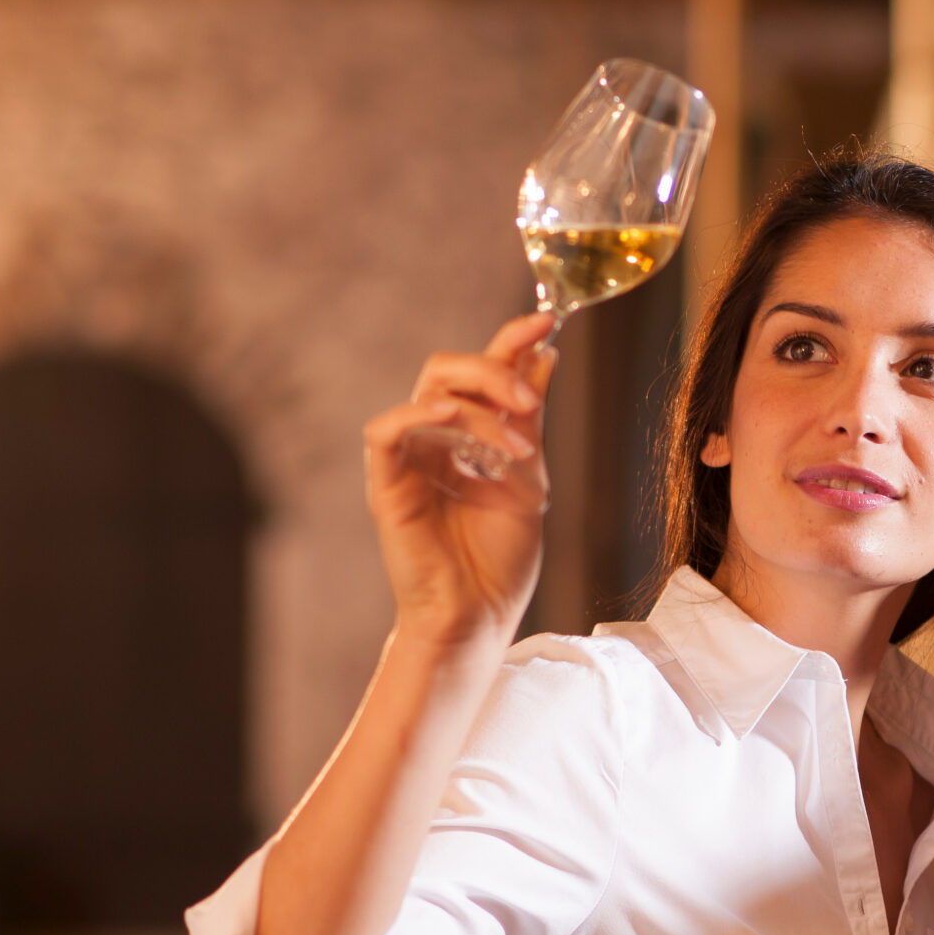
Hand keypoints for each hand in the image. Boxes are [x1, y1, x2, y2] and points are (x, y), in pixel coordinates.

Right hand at [364, 313, 557, 648]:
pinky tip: (453, 419)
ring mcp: (409, 459)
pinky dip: (418, 414)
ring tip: (516, 446)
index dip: (510, 338)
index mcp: (467, 434)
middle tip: (531, 403)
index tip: (548, 318)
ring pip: (430, 394)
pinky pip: (385, 431)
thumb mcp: (529, 477)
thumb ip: (529, 419)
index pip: (481, 369)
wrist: (479, 615)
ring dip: (481, 407)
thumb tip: (545, 353)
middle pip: (448, 368)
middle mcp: (434, 439)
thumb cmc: (499, 558)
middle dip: (495, 371)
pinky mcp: (386, 484)